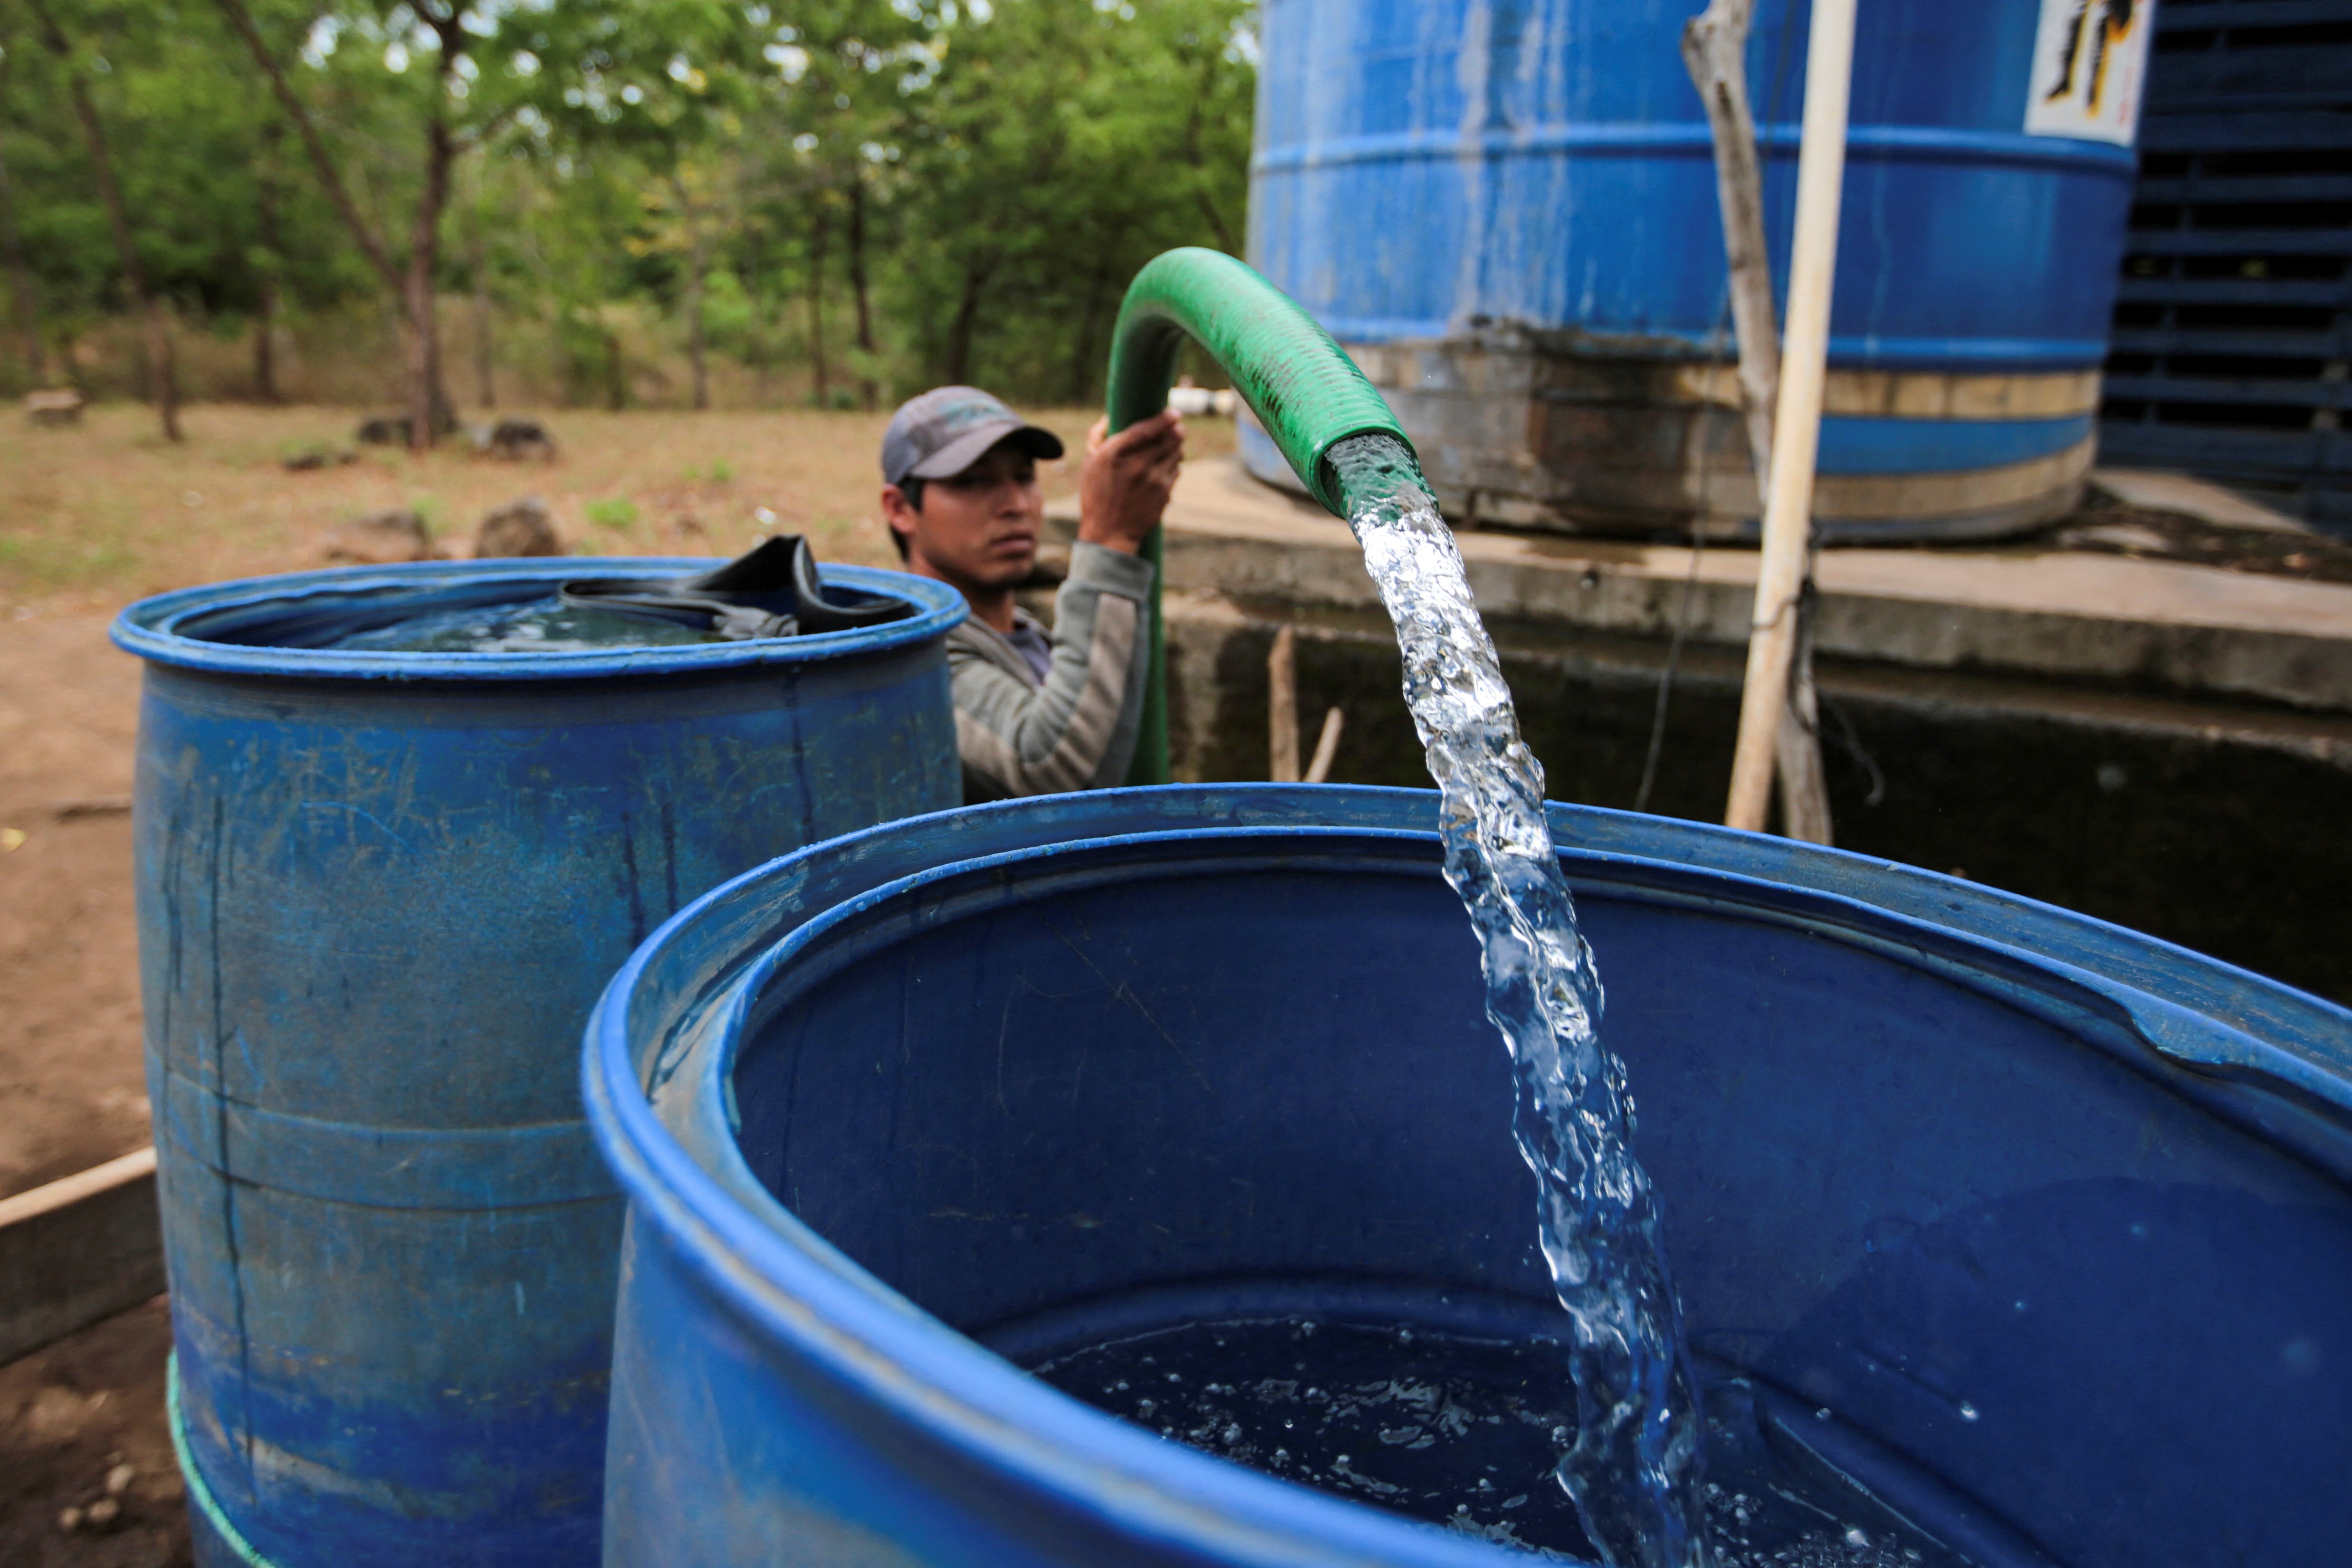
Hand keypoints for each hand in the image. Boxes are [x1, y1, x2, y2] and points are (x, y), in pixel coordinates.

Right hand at [1077, 410, 1183, 552]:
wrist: (1109, 533)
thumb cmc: (1096, 495)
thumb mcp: (1089, 465)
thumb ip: (1096, 437)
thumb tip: (1108, 416)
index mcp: (1114, 454)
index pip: (1146, 429)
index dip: (1163, 419)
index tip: (1173, 413)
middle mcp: (1136, 466)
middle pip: (1168, 439)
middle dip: (1176, 430)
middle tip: (1178, 427)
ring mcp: (1152, 481)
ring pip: (1175, 454)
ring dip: (1176, 447)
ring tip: (1172, 446)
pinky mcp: (1164, 494)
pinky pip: (1176, 471)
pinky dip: (1173, 465)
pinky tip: (1165, 467)